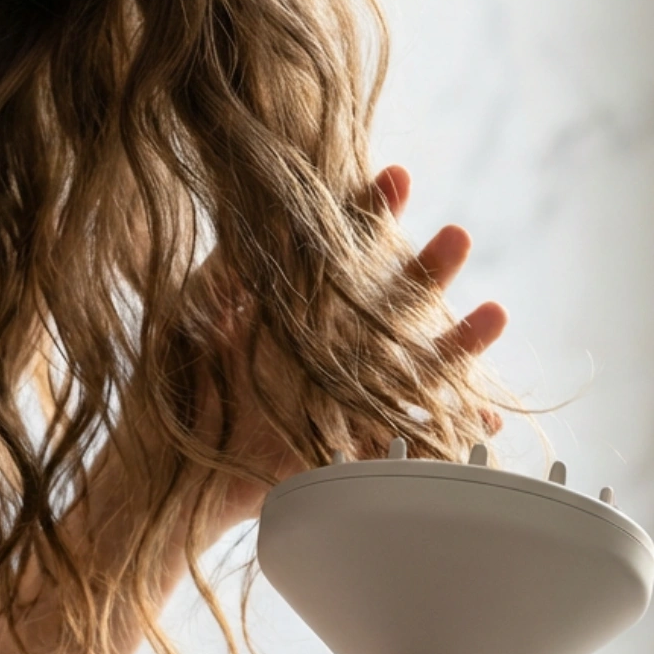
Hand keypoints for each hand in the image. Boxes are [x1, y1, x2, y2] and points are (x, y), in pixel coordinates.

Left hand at [198, 165, 510, 529]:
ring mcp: (345, 402)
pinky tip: (485, 415)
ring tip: (495, 315)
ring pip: (414, 368)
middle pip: (393, 306)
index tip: (395, 177)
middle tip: (458, 238)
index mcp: (299, 311)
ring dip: (457, 345)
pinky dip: (447, 431)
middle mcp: (332, 352)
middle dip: (427, 273)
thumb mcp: (193, 314)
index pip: (343, 252)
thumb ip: (230, 268)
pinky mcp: (347, 453)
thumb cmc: (169, 389)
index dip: (370, 214)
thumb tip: (266, 212)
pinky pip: (406, 440)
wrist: (158, 476)